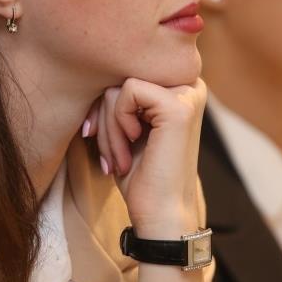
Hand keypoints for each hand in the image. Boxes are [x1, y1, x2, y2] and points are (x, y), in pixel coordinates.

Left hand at [83, 78, 207, 237]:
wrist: (161, 216)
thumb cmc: (141, 177)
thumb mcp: (126, 128)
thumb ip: (118, 97)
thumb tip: (90, 66)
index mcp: (180, 87)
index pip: (126, 74)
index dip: (104, 105)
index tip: (93, 135)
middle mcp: (190, 84)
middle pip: (122, 76)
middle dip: (105, 117)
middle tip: (110, 156)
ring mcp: (188, 93)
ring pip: (120, 85)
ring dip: (109, 126)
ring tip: (119, 158)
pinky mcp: (178, 105)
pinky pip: (127, 90)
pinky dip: (117, 121)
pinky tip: (132, 145)